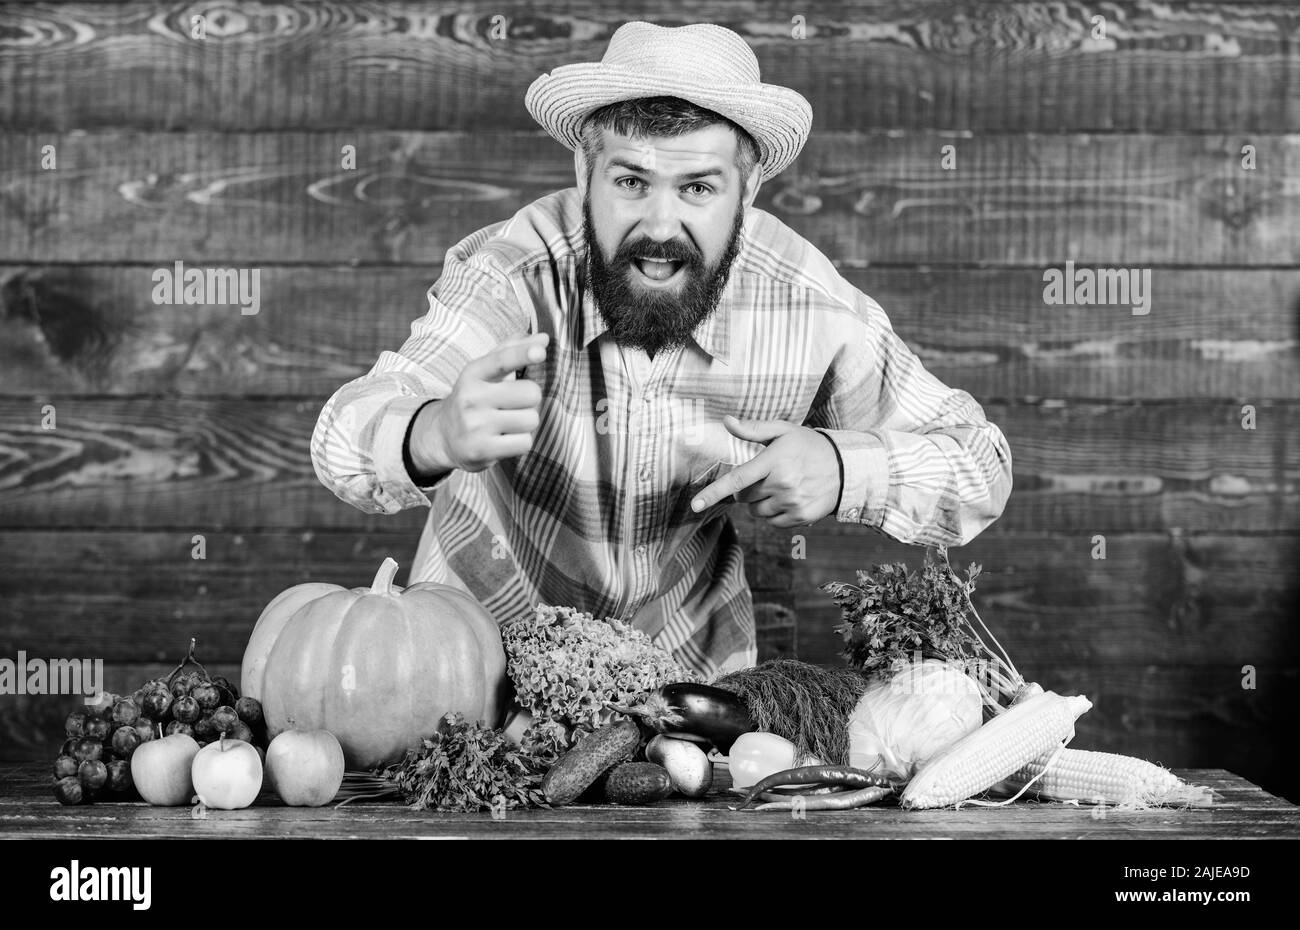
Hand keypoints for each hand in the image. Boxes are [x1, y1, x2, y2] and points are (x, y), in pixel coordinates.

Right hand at [414, 332, 547, 473]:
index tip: (540, 352)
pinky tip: (504, 439)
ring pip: (531, 420)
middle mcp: (471, 398)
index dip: (523, 354)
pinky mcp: (481, 450)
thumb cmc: (475, 397)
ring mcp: (474, 426)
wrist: (443, 435)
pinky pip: (524, 443)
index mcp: (473, 373)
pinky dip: (520, 442)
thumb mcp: (486, 371)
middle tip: (514, 404)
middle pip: (531, 394)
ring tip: (508, 423)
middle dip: (530, 400)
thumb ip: (514, 350)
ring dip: (526, 423)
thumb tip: (544, 339)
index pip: (502, 360)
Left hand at [690, 415, 841, 527]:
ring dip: (761, 502)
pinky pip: (772, 522)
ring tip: (782, 486)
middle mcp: (783, 484)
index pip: (737, 479)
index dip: (713, 493)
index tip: (695, 504)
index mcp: (774, 461)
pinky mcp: (801, 517)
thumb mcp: (783, 431)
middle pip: (743, 496)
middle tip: (768, 475)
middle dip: (747, 488)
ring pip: (756, 511)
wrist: (846, 468)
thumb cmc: (808, 446)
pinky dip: (775, 513)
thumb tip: (726, 421)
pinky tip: (790, 497)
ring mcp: (793, 503)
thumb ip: (754, 429)